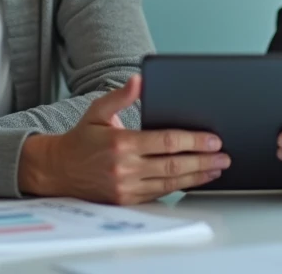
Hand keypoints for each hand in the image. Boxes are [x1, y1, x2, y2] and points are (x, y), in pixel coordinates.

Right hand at [18, 75, 229, 204]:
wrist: (58, 170)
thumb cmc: (81, 138)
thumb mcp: (97, 111)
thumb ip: (120, 96)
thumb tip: (140, 80)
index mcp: (120, 143)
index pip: (165, 142)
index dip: (193, 141)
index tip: (213, 139)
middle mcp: (124, 168)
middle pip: (173, 164)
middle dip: (203, 160)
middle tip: (224, 155)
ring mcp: (126, 187)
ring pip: (170, 182)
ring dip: (197, 175)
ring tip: (217, 168)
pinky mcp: (126, 200)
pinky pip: (159, 193)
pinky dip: (180, 186)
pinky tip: (195, 179)